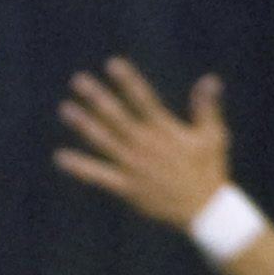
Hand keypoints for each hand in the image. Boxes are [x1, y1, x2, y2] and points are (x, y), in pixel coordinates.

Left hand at [55, 59, 231, 233]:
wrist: (204, 211)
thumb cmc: (209, 171)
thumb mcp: (212, 136)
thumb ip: (206, 107)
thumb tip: (210, 79)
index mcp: (165, 130)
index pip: (143, 99)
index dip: (127, 81)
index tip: (112, 63)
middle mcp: (146, 145)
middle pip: (117, 116)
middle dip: (97, 97)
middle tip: (77, 80)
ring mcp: (134, 167)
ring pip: (104, 141)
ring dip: (84, 125)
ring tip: (66, 109)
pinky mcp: (127, 188)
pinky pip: (99, 176)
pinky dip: (80, 167)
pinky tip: (60, 157)